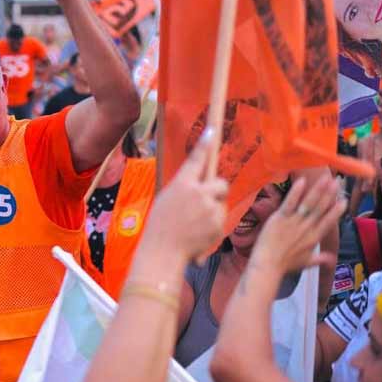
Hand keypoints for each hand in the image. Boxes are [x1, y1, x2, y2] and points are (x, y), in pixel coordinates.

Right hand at [141, 129, 227, 262]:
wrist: (164, 252)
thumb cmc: (160, 226)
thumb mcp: (167, 199)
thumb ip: (184, 188)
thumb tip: (201, 183)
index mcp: (182, 184)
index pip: (197, 159)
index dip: (205, 144)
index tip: (212, 130)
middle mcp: (199, 193)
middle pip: (221, 183)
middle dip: (217, 190)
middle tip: (205, 201)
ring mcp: (210, 210)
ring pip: (221, 203)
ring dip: (213, 210)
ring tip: (195, 224)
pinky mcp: (218, 225)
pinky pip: (221, 219)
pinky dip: (213, 225)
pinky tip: (198, 233)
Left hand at [250, 175, 344, 272]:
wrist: (267, 266)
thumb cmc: (284, 265)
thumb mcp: (305, 263)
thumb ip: (320, 259)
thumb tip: (332, 259)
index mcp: (314, 238)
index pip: (328, 221)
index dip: (336, 211)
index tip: (344, 200)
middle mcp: (307, 228)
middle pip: (321, 208)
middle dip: (330, 194)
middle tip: (338, 181)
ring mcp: (294, 222)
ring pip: (309, 203)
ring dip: (319, 190)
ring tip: (326, 178)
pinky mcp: (280, 218)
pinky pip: (290, 203)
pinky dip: (296, 192)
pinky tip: (302, 181)